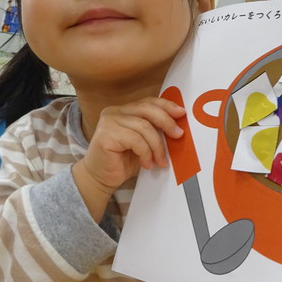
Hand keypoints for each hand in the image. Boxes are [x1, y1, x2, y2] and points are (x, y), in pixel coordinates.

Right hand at [73, 97, 185, 220]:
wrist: (101, 179)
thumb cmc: (122, 162)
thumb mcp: (144, 143)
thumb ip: (155, 131)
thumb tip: (177, 127)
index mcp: (123, 110)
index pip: (148, 102)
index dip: (166, 106)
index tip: (181, 114)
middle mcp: (114, 111)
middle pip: (147, 110)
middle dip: (166, 122)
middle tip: (178, 136)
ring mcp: (109, 121)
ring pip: (144, 127)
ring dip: (157, 146)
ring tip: (160, 161)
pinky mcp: (106, 135)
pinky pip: (136, 140)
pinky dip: (146, 153)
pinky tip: (147, 164)